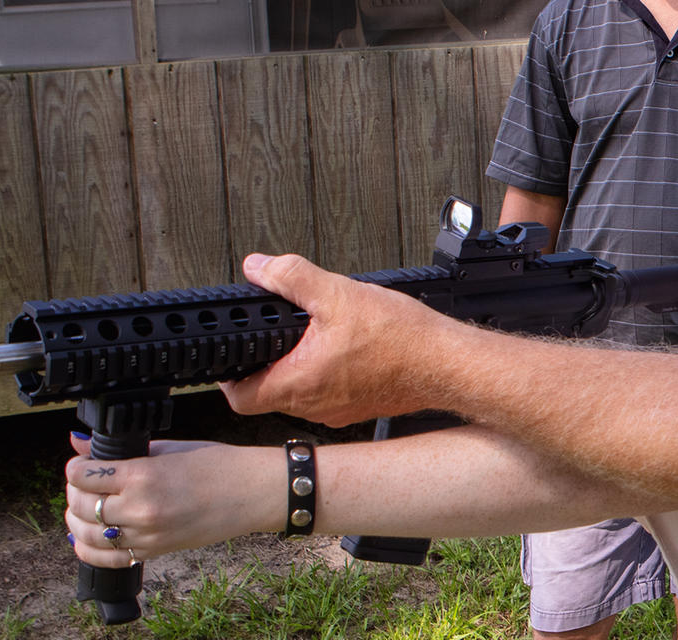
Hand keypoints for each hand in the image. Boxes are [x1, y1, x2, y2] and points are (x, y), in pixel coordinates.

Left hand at [64, 437, 281, 568]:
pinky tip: (86, 538)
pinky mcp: (155, 551)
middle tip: (82, 483)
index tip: (80, 463)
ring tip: (83, 508)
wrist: (251, 493)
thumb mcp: (169, 448)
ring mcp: (147, 535)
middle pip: (82, 505)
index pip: (83, 475)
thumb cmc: (218, 466)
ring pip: (88, 534)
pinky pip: (109, 558)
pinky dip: (90, 550)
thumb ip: (121, 450)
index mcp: (142, 475)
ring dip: (77, 520)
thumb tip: (81, 444)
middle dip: (74, 492)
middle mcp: (140, 508)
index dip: (75, 467)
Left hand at [223, 252, 460, 426]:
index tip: (232, 353)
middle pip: (268, 394)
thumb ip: (291, 277)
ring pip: (300, 394)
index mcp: (300, 384)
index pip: (240, 398)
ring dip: (298, 367)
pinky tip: (345, 348)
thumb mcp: (338, 294)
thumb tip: (259, 267)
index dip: (228, 375)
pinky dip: (327, 372)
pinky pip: (329, 394)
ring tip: (312, 337)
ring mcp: (338, 411)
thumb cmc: (402, 340)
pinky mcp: (359, 407)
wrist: (449, 363)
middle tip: (274, 335)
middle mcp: (315, 406)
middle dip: (267, 362)